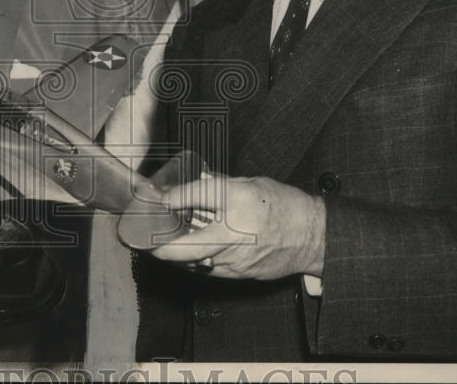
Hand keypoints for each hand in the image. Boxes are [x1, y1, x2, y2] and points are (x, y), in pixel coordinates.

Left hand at [150, 174, 325, 279]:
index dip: (170, 198)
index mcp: (238, 200)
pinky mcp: (239, 273)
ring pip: (192, 262)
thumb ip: (219, 185)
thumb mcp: (252, 183)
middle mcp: (234, 231)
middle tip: (143, 238)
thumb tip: (193, 183)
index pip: (194, 196)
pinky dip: (193, 260)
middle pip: (184, 246)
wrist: (313, 237)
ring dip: (174, 253)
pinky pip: (208, 269)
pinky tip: (186, 252)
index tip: (156, 200)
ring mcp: (236, 257)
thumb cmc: (285, 206)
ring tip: (160, 243)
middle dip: (158, 245)